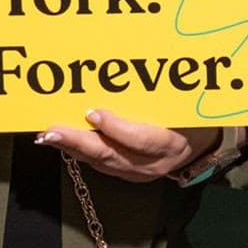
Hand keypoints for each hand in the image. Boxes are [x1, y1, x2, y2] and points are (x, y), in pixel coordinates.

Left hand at [39, 109, 221, 183]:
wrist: (200, 148)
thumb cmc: (192, 119)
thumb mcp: (184, 106)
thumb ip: (161, 95)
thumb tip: (132, 72)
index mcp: (170, 144)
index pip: (140, 140)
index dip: (115, 127)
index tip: (93, 112)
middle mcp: (151, 164)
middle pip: (110, 154)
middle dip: (77, 142)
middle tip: (51, 131)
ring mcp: (136, 173)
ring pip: (99, 162)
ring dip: (71, 148)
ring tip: (47, 134)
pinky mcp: (124, 174)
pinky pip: (98, 163)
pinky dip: (78, 151)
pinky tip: (62, 140)